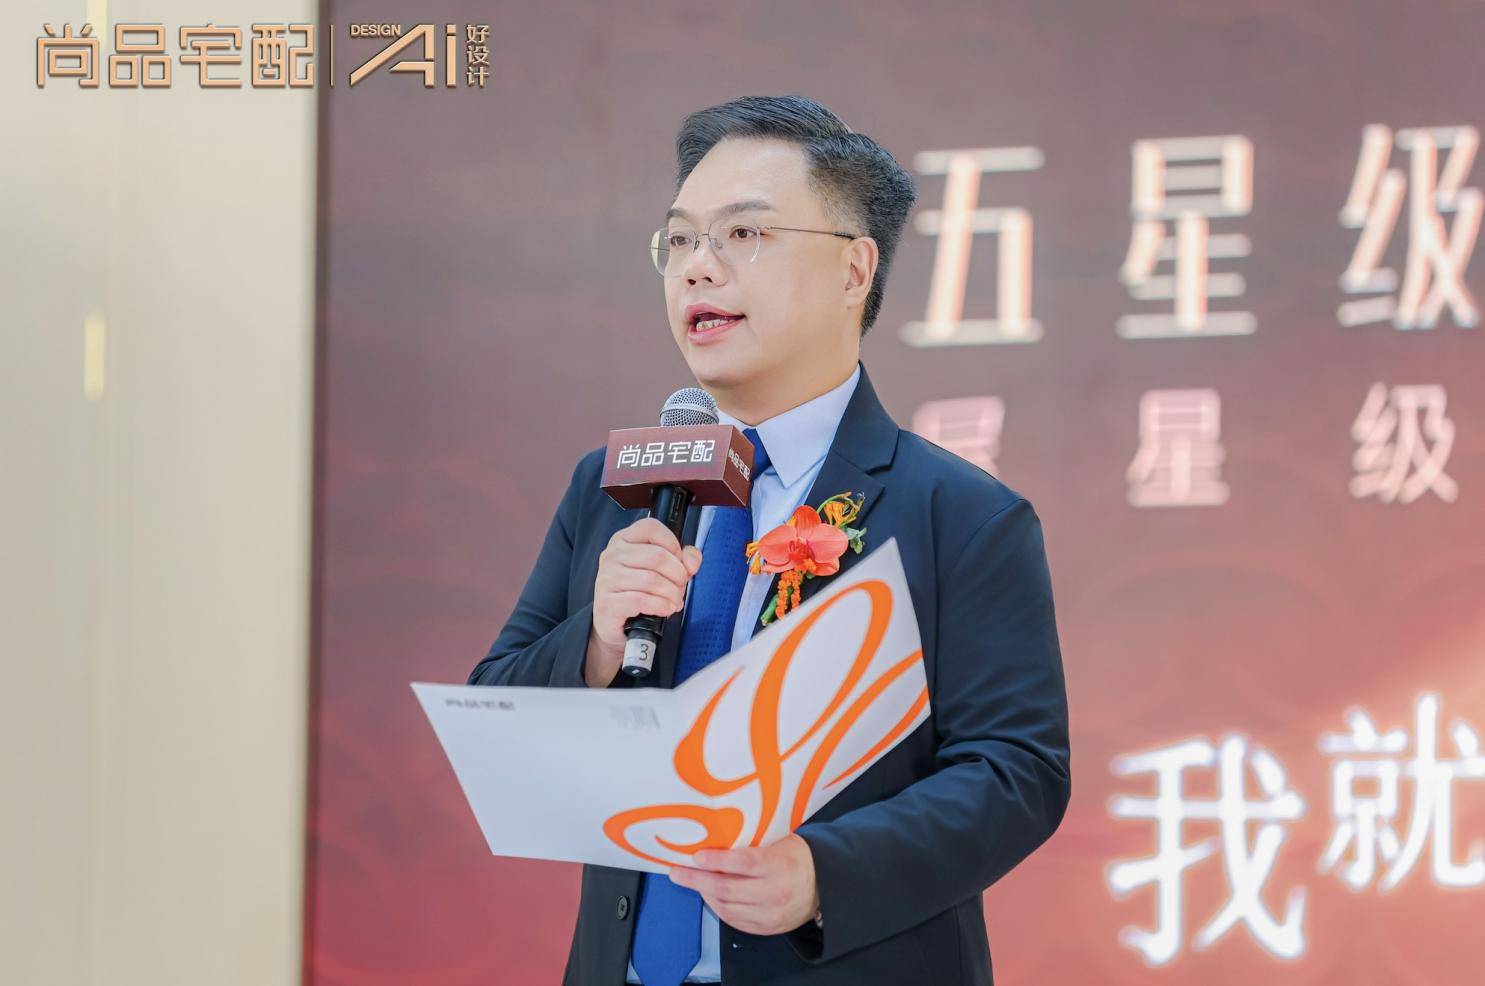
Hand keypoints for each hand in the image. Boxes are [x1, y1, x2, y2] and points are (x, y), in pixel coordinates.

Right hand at [585, 518, 701, 686]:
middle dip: (677, 575)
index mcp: (623, 540)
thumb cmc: (638, 592)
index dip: (673, 545)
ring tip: (674, 601)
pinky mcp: (607, 603)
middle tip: (680, 587)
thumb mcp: (660, 570)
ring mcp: (606, 579)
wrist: (615, 624)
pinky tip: (665, 609)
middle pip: (657, 556)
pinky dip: (660, 606)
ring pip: (651, 580)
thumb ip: (682, 559)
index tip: (680, 563)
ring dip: (671, 593)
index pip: (651, 528)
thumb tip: (692, 562)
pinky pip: (641, 600)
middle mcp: (612, 555)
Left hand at [668, 834, 819, 935]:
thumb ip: (753, 842)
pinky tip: (711, 897)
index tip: (696, 856)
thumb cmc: (797, 856)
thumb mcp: (780, 840)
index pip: (743, 863)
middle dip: (697, 880)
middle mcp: (775, 892)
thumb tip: (717, 835)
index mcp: (779, 865)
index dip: (716, 860)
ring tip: (693, 883)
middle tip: (677, 873)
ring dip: (705, 895)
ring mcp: (771, 914)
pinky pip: (735, 921)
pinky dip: (719, 909)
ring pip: (727, 908)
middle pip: (728, 888)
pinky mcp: (768, 928)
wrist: (824, 885)